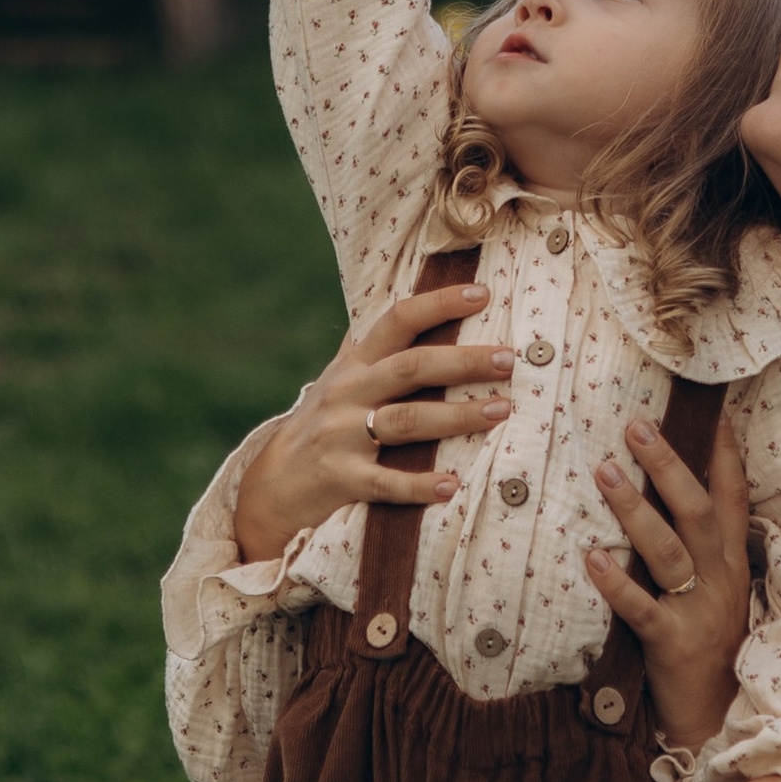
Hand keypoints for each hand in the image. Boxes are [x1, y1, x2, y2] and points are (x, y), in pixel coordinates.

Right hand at [235, 280, 516, 565]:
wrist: (271, 487)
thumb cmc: (322, 424)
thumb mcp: (339, 378)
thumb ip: (372, 346)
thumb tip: (406, 298)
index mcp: (354, 363)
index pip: (398, 321)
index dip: (439, 305)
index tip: (482, 294)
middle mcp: (348, 392)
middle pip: (411, 368)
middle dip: (463, 361)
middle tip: (509, 359)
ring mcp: (343, 436)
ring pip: (407, 421)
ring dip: (457, 416)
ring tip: (501, 411)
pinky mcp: (342, 479)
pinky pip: (387, 482)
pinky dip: (420, 485)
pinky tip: (453, 486)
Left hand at [584, 410, 753, 759]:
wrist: (717, 717)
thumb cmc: (709, 644)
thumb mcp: (717, 589)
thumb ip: (699, 546)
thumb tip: (665, 492)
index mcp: (734, 561)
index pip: (733, 494)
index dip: (723, 450)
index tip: (711, 406)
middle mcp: (722, 578)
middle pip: (698, 510)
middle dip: (668, 465)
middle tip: (637, 425)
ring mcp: (699, 611)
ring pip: (669, 551)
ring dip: (635, 510)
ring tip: (604, 471)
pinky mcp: (673, 645)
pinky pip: (642, 609)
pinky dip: (617, 584)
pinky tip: (591, 559)